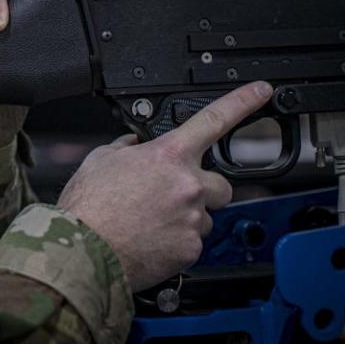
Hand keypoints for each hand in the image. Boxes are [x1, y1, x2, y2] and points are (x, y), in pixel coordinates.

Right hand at [56, 81, 273, 291]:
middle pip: (220, 183)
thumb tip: (135, 144)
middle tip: (172, 196)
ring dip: (186, 217)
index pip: (213, 119)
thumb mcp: (101, 160)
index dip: (243, 101)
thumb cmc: (88, 208)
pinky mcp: (190, 249)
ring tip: (151, 222)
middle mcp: (187, 185)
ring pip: (204, 215)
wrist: (83, 251)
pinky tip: (150, 239)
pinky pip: (193, 241)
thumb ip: (128, 148)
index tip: (261, 92)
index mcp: (167, 156)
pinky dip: (176, 241)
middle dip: (202, 188)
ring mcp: (192, 219)